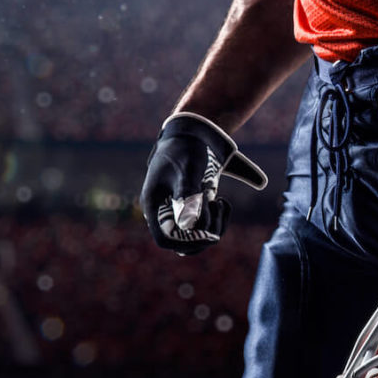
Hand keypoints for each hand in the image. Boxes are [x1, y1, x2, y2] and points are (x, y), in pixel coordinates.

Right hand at [140, 112, 267, 254]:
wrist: (190, 134)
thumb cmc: (186, 149)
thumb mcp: (188, 169)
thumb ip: (188, 195)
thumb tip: (190, 224)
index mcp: (155, 204)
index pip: (164, 239)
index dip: (186, 242)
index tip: (207, 232)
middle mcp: (164, 212)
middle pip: (183, 244)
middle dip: (205, 234)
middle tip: (217, 208)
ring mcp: (178, 212)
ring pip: (197, 238)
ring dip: (214, 227)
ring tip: (220, 203)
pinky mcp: (192, 209)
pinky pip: (205, 228)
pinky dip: (218, 220)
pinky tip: (222, 202)